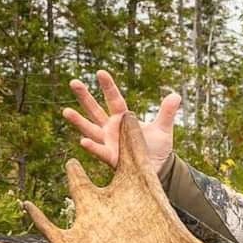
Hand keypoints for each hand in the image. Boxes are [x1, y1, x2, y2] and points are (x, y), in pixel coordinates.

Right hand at [62, 70, 180, 173]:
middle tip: (73, 82)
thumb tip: (176, 95)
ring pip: (90, 129)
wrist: (159, 169)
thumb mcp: (163, 129)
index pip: (114, 99)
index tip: (100, 73)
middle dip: (85, 97)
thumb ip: (167, 112)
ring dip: (79, 121)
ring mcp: (108, 142)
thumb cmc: (158, 148)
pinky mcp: (110, 157)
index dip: (108, 87)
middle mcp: (112, 128)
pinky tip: (83, 141)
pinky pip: (99, 151)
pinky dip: (92, 147)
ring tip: (66, 111)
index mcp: (123, 118)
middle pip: (95, 110)